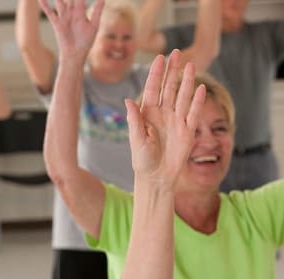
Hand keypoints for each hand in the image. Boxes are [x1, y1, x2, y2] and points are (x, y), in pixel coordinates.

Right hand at [39, 0, 103, 63]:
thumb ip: (97, 10)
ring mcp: (63, 17)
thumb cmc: (86, 41)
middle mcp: (71, 11)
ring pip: (59, 1)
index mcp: (81, 10)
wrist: (75, 54)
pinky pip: (50, 13)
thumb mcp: (94, 25)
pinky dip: (45, 6)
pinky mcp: (57, 23)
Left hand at [125, 50, 205, 186]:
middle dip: (172, 70)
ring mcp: (176, 121)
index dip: (156, 74)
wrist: (156, 177)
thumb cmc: (142, 160)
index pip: (153, 89)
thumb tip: (127, 100)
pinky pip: (193, 112)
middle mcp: (162, 114)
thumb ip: (134, 119)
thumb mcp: (136, 139)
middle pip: (169, 87)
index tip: (159, 58)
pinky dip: (197, 101)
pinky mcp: (187, 131)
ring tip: (190, 64)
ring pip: (182, 96)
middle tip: (177, 53)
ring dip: (186, 81)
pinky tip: (200, 88)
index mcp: (147, 114)